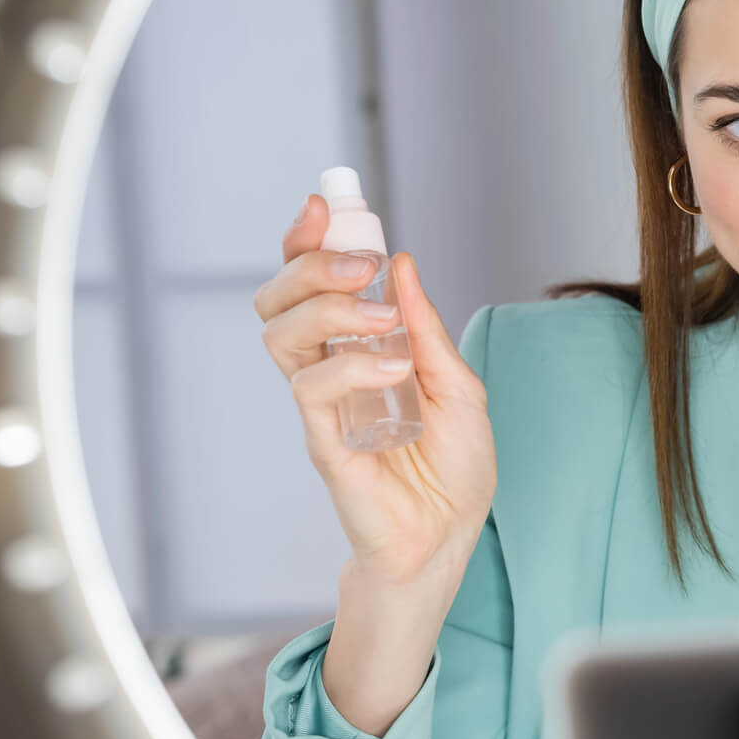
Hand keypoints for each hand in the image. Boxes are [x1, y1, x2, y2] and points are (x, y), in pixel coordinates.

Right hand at [254, 193, 496, 589]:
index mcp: (357, 349)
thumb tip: (404, 265)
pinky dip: (352, 368)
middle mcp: (330, 371)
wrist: (450, 534)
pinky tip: (392, 371)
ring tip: (382, 317)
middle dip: (312, 263)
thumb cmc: (452, 466)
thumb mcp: (459, 385)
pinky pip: (313, 390)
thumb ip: (427, 330)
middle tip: (363, 264)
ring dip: (330, 309)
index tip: (324, 204)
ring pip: (281, 336)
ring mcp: (322, 406)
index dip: (306, 241)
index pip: (310, 284)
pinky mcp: (324, 442)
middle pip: (279, 300)